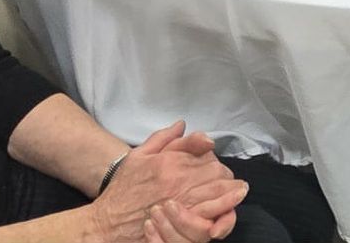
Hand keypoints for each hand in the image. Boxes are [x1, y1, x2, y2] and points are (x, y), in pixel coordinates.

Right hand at [92, 122, 241, 242]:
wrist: (109, 221)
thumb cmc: (123, 189)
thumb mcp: (138, 155)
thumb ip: (164, 138)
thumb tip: (183, 124)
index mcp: (171, 162)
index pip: (208, 156)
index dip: (214, 161)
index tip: (215, 166)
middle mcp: (180, 181)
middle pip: (218, 174)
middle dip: (225, 176)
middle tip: (229, 181)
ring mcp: (183, 203)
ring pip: (219, 194)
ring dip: (231, 193)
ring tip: (239, 191)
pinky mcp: (183, 225)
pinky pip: (211, 217)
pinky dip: (223, 213)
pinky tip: (229, 211)